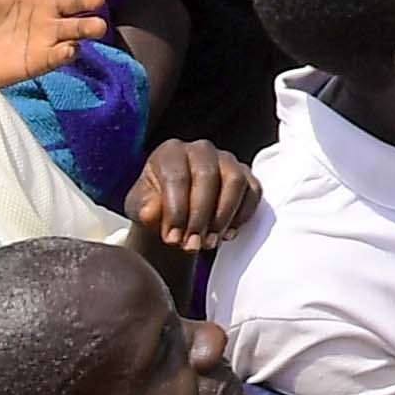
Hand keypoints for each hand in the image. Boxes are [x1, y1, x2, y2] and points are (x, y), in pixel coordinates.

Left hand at [124, 138, 259, 249]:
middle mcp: (201, 149)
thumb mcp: (140, 208)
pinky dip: (242, 216)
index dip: (176, 210)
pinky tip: (226, 234)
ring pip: (235, 182)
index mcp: (170, 152)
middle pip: (208, 177)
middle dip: (200, 216)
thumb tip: (151, 211)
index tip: (172, 238)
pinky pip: (253, 191)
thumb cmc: (154, 206)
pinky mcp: (246, 174)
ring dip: (223, 217)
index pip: (177, 177)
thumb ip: (144, 209)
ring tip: (210, 242)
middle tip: (192, 244)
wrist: (174, 212)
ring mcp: (227, 160)